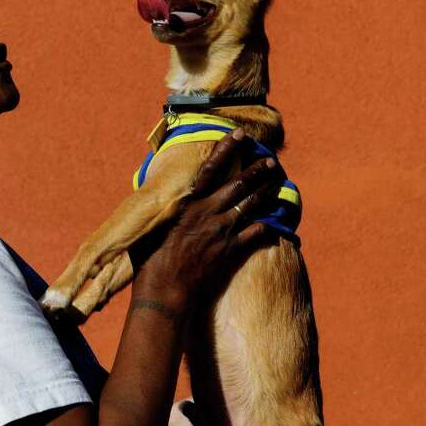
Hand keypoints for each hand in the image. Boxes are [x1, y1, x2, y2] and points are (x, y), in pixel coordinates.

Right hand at [129, 129, 288, 299]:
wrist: (165, 291)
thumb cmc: (149, 261)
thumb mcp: (149, 229)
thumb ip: (161, 214)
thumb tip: (157, 202)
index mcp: (187, 204)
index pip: (210, 170)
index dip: (226, 150)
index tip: (238, 135)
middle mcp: (208, 213)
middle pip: (239, 185)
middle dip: (257, 170)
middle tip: (270, 160)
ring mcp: (222, 232)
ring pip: (251, 205)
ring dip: (266, 191)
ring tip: (276, 181)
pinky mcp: (231, 251)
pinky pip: (256, 234)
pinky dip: (267, 225)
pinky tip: (275, 220)